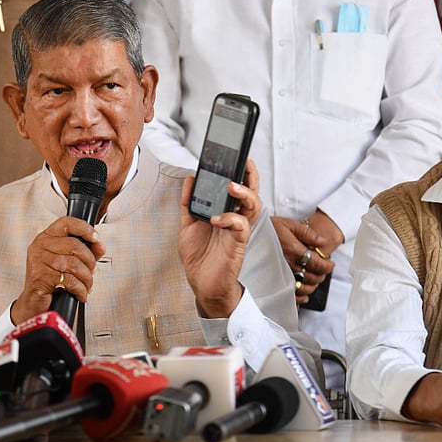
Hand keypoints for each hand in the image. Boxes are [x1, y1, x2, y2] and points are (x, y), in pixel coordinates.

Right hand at [9, 217, 105, 324]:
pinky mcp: (40, 277)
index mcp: (46, 238)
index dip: (84, 228)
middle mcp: (40, 247)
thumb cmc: (51, 280)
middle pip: (75, 245)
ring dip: (86, 278)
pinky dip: (80, 289)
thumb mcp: (69, 262)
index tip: (95, 238)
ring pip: (74, 264)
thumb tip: (100, 246)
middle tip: (91, 272)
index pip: (66, 223)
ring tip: (86, 285)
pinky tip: (81, 293)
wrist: (34, 302)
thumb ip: (86, 252)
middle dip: (89, 261)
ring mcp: (38, 261)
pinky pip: (70, 280)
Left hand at [178, 161, 261, 317]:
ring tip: (231, 185)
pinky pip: (241, 226)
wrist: (201, 284)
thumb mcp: (187, 225)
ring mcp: (238, 231)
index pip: (238, 188)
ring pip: (253, 206)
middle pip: (252, 192)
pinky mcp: (238, 244)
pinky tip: (217, 219)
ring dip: (245, 193)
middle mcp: (235, 219)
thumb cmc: (199, 257)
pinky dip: (230, 219)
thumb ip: (188, 203)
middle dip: (251, 176)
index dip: (240, 172)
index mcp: (226, 213)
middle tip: (244, 162)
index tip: (234, 157)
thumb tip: (190, 179)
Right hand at [271, 210, 340, 305]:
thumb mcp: (289, 224)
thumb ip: (308, 233)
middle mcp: (289, 264)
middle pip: (313, 277)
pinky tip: (304, 294)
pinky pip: (291, 295)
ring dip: (313, 285)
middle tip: (323, 270)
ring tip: (314, 279)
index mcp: (294, 250)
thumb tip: (322, 242)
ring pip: (304, 287)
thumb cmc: (268, 228)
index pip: (318, 264)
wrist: (250, 235)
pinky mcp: (274, 281)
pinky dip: (301, 297)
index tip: (330, 264)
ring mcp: (281, 274)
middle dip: (321, 274)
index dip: (327, 266)